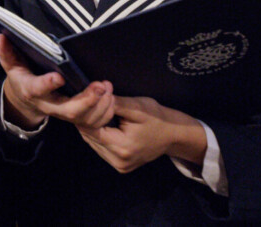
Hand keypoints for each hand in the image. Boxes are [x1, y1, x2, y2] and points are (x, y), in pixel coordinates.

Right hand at [0, 34, 113, 129]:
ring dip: (100, 106)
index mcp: (32, 90)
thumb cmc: (23, 75)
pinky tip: (111, 97)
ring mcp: (63, 113)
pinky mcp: (75, 117)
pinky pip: (93, 122)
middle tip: (100, 86)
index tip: (59, 76)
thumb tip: (1, 37)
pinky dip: (105, 112)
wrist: (26, 99)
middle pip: (69, 110)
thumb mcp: (11, 63)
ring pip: (84, 119)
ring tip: (108, 88)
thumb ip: (7, 51)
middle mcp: (49, 105)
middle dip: (86, 100)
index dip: (48, 84)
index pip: (38, 89)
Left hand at [76, 95, 206, 172]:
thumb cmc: (157, 119)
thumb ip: (114, 102)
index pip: (90, 129)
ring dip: (91, 126)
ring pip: (92, 142)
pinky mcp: (120, 166)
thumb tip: (94, 93)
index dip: (88, 111)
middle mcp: (118, 161)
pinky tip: (104, 124)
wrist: (173, 136)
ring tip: (97, 110)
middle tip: (91, 100)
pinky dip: (98, 134)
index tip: (90, 97)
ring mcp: (119, 166)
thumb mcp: (137, 106)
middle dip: (87, 117)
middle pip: (89, 136)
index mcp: (123, 147)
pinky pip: (100, 147)